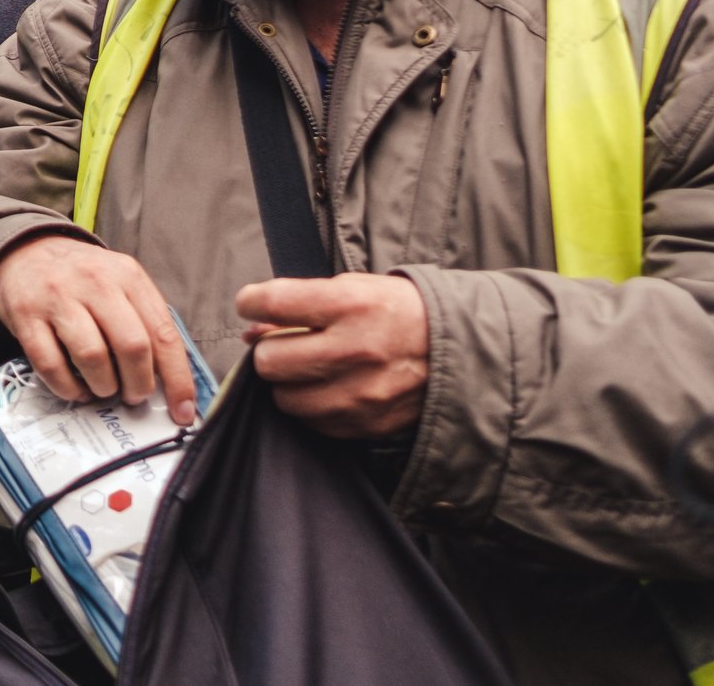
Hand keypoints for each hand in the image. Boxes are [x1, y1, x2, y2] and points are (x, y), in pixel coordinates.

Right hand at [0, 234, 198, 424]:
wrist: (26, 252)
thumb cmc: (83, 279)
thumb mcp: (121, 284)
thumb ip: (144, 322)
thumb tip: (168, 380)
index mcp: (127, 276)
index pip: (163, 333)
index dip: (177, 379)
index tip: (182, 410)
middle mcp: (95, 282)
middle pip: (131, 346)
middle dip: (138, 384)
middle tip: (134, 396)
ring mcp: (58, 298)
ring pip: (92, 357)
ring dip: (104, 387)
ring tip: (104, 389)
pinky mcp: (27, 316)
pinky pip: (51, 366)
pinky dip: (68, 388)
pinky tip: (76, 389)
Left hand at [239, 273, 429, 438]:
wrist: (462, 352)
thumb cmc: (399, 312)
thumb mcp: (355, 289)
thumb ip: (301, 305)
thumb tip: (252, 328)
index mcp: (352, 305)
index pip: (274, 302)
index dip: (250, 302)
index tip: (250, 304)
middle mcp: (356, 350)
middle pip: (270, 360)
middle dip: (269, 350)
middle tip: (284, 343)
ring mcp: (361, 393)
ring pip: (285, 397)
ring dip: (288, 383)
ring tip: (308, 368)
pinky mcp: (367, 424)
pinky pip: (312, 422)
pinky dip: (311, 406)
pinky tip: (328, 388)